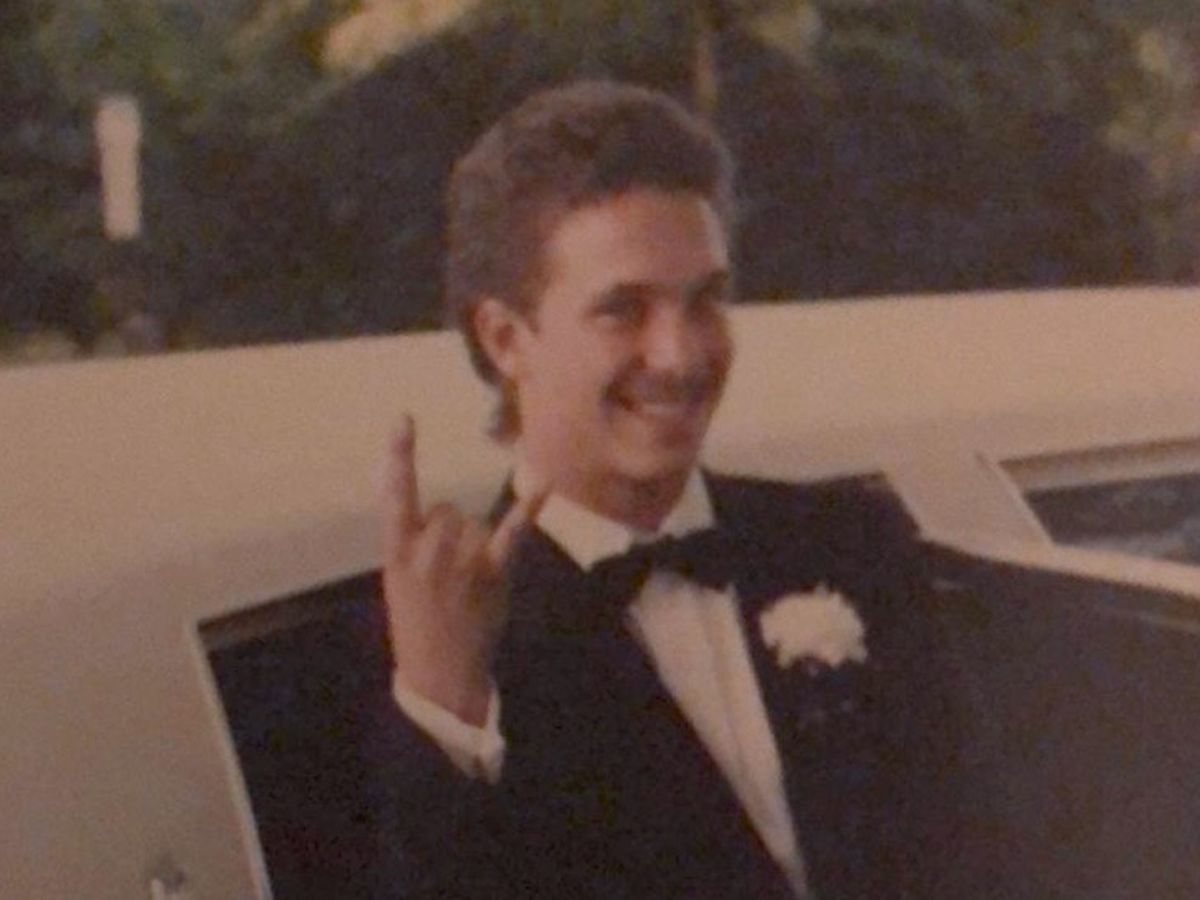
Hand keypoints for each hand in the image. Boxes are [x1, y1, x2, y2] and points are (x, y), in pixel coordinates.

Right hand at [381, 415, 544, 724]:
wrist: (440, 673)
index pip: (395, 496)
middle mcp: (429, 551)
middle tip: (445, 570)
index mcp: (396, 553)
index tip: (405, 419)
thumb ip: (413, 544)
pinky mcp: (495, 571)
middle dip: (448, 530)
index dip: (398, 456)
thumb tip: (441, 518)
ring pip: (476, 523)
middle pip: (446, 510)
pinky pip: (512, 532)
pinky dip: (528, 508)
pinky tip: (541, 484)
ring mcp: (464, 560)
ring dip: (475, 543)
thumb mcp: (397, 581)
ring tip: (467, 582)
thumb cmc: (415, 624)